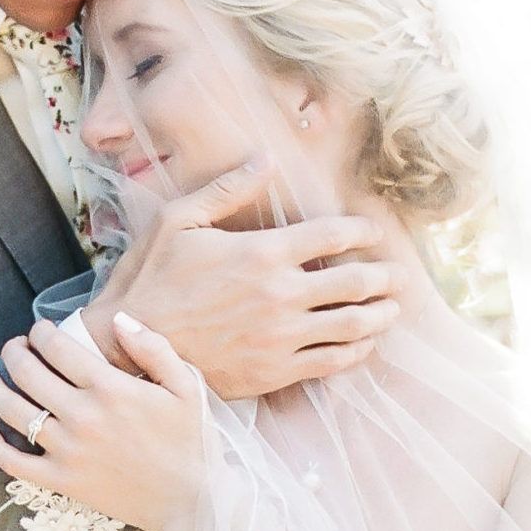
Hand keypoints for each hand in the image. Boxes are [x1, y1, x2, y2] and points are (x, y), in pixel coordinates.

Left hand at [0, 314, 204, 530]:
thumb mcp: (185, 385)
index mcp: (110, 388)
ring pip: (13, 411)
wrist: (190, 501)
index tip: (40, 330)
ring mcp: (67, 450)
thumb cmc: (191, 440)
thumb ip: (153, 347)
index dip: (41, 332)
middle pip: (29, 373)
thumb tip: (119, 318)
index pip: (58, 347)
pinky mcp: (61, 481)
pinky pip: (13, 462)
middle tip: (13, 346)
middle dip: (14, 351)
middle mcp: (82, 416)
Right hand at [84, 160, 406, 400]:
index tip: (374, 230)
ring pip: (352, 324)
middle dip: (386, 276)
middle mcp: (280, 294)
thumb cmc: (151, 278)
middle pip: (355, 281)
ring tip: (392, 309)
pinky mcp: (275, 372)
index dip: (362, 229)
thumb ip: (226, 189)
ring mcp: (281, 337)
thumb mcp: (177, 220)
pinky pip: (332, 362)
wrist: (129, 347)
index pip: (332, 234)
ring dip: (380, 314)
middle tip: (400, 274)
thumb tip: (265, 158)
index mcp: (262, 252)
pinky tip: (363, 344)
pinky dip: (356, 351)